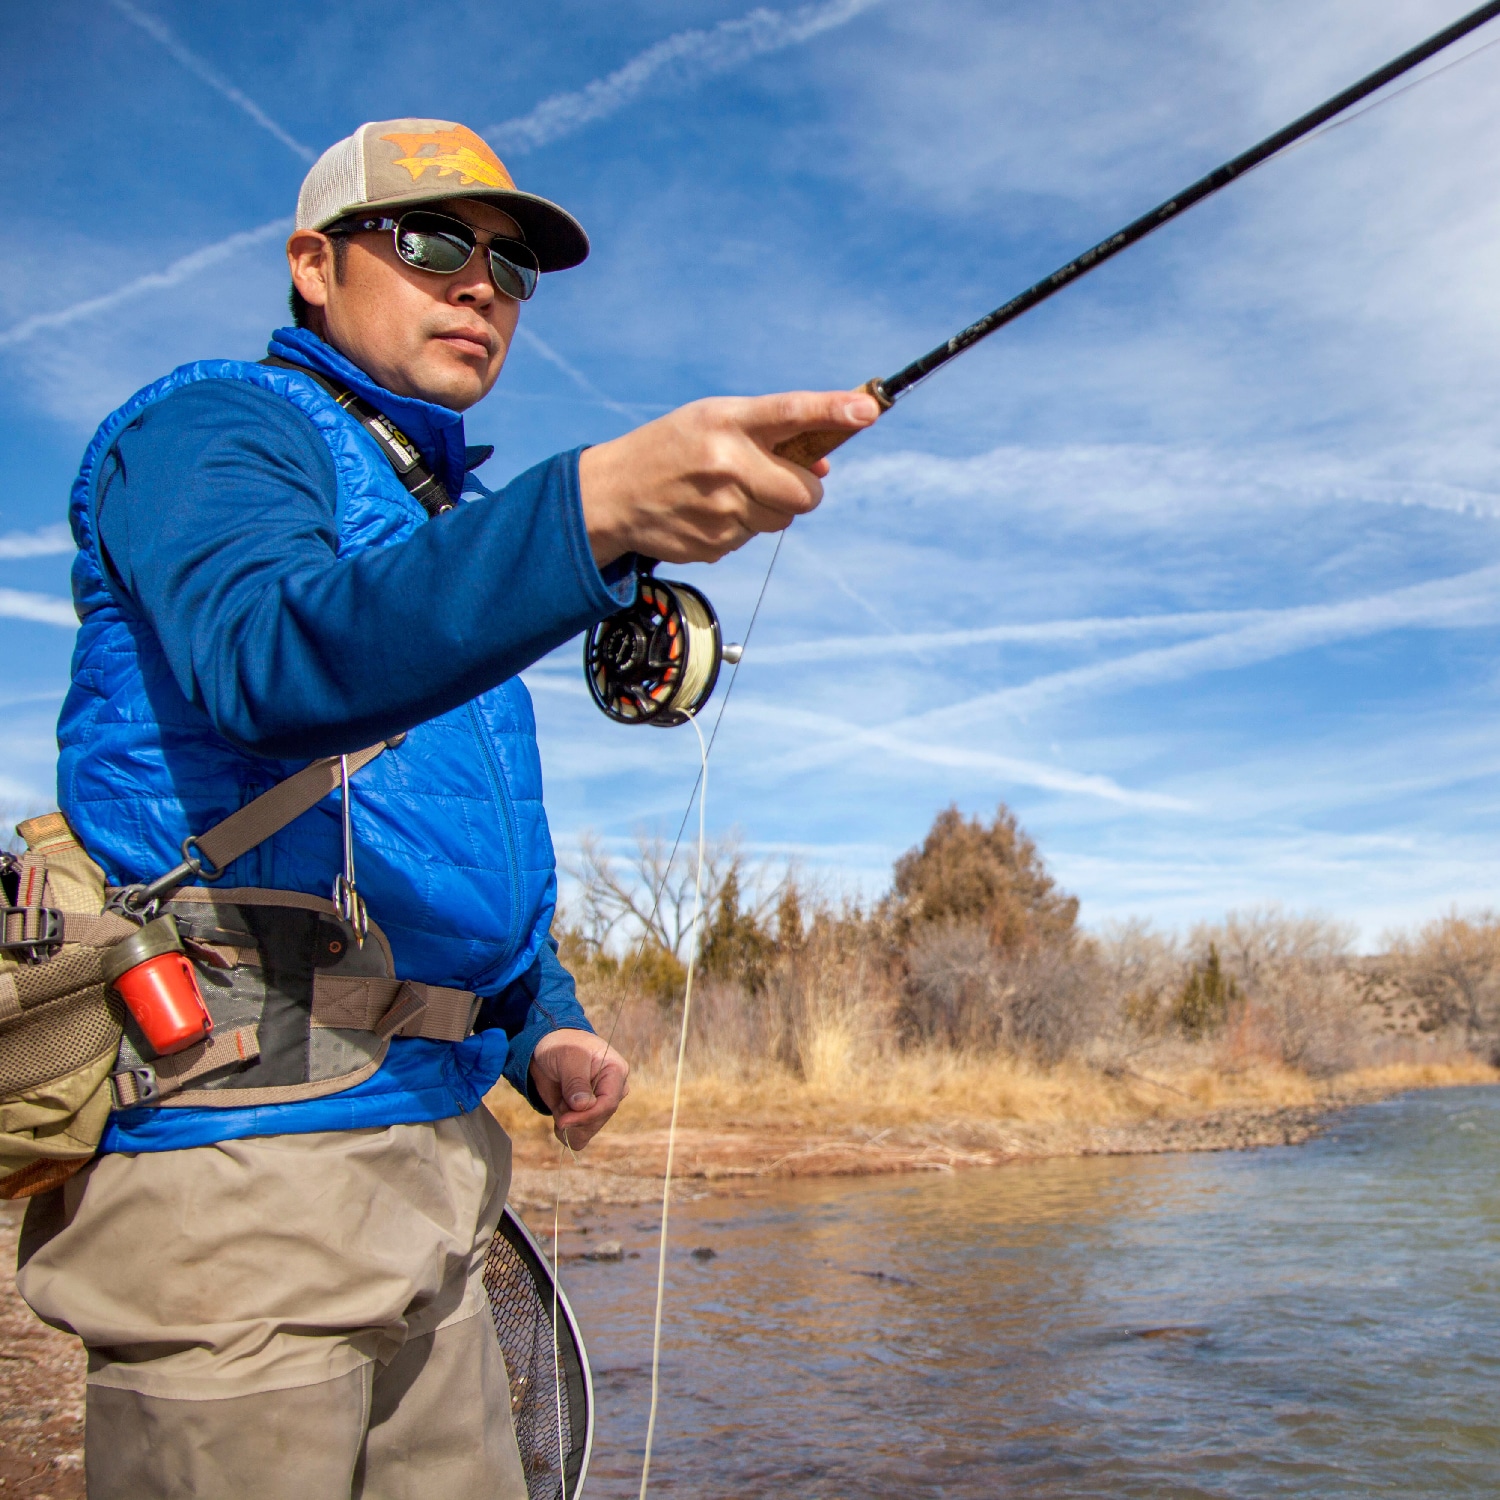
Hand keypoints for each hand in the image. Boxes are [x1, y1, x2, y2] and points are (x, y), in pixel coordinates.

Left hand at [528, 1028, 629, 1148]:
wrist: (550, 1050)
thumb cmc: (562, 1046)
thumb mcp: (568, 1057)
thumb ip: (576, 1081)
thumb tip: (584, 1105)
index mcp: (616, 1072)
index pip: (609, 1103)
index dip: (586, 1116)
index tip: (562, 1121)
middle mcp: (613, 1092)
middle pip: (598, 1121)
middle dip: (574, 1118)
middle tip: (560, 1103)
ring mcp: (601, 1106)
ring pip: (587, 1132)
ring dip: (568, 1123)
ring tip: (561, 1102)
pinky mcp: (588, 1117)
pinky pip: (579, 1138)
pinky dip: (566, 1132)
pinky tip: (560, 1113)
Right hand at [577, 388, 881, 567]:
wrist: (612, 494)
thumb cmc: (673, 447)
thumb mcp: (713, 420)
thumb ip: (770, 434)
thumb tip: (826, 463)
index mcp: (727, 422)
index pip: (790, 412)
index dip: (832, 410)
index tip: (868, 409)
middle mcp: (727, 465)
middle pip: (806, 493)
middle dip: (805, 488)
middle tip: (784, 477)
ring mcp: (721, 510)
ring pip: (782, 519)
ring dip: (770, 506)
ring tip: (730, 490)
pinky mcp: (714, 544)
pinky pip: (753, 537)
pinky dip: (741, 526)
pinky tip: (708, 511)